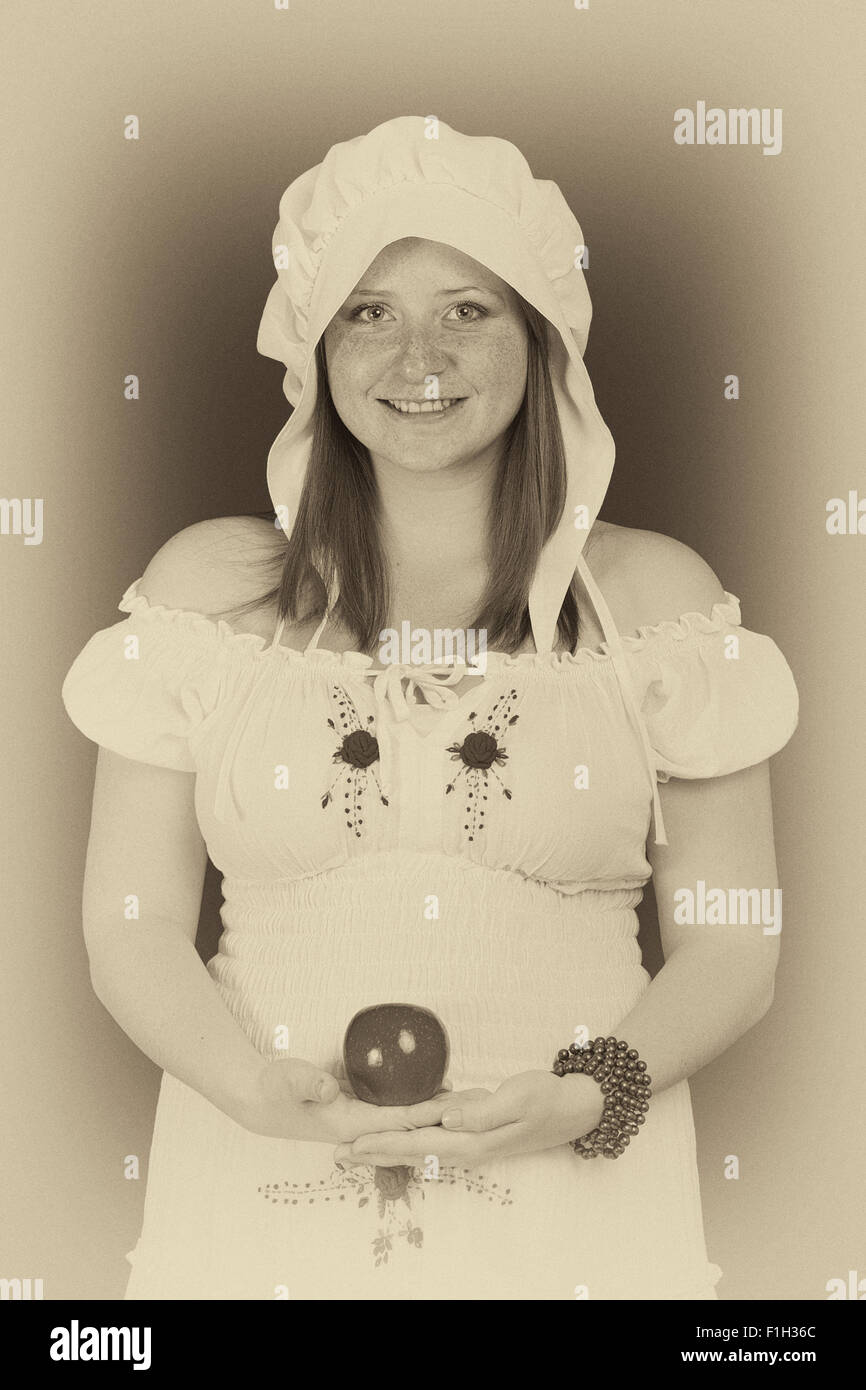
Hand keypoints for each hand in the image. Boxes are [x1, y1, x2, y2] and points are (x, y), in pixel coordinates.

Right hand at [234, 1056, 453, 1144]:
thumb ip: (308, 1082)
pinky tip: (437, 1093)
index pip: (401, 1119)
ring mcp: (361, 1120)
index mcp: (350, 1123)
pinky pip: (397, 1110)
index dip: (431, 1112)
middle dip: (446, 1116)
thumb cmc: (273, 1088)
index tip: (461, 1105)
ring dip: (438, 1112)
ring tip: (471, 1099)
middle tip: (482, 1102)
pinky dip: (419, 1104)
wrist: (257, 1101)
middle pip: (413, 1124)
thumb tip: (331, 1090)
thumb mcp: (288, 1080)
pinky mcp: (359, 1109)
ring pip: (408, 1119)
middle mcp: (361, 1126)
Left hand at [333, 1069, 604, 1170]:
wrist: (573, 1109)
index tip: (353, 1145)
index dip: (382, 1143)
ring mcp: (470, 1145)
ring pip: (418, 1149)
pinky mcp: (474, 1136)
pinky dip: (409, 1141)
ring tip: (357, 1151)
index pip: (416, 1143)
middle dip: (374, 1153)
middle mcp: (466, 1148)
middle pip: (410, 1152)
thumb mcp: (517, 1098)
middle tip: (338, 1155)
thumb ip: (481, 1111)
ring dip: (387, 1150)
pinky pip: (434, 1141)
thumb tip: (445, 1118)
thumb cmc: (545, 1099)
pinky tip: (397, 1138)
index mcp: (471, 1140)